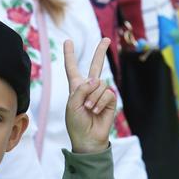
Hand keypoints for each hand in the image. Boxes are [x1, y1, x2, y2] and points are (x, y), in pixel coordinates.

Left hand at [63, 38, 115, 153]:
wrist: (87, 139)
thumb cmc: (76, 123)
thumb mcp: (72, 104)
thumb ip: (81, 89)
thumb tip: (97, 79)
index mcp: (76, 87)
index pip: (72, 67)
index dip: (70, 55)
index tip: (68, 41)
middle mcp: (89, 87)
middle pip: (96, 66)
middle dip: (101, 52)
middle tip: (105, 39)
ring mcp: (100, 93)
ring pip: (99, 84)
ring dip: (92, 98)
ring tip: (88, 109)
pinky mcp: (110, 100)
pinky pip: (107, 93)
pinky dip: (100, 102)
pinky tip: (96, 111)